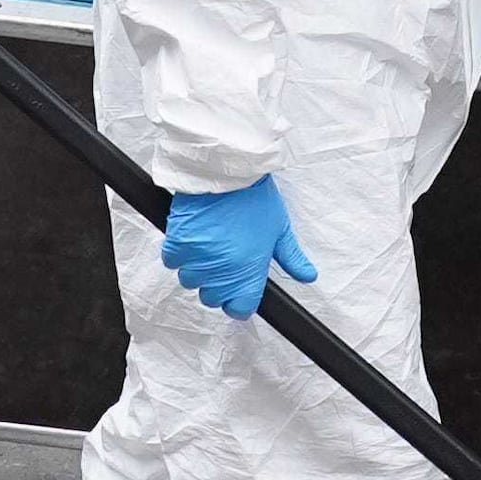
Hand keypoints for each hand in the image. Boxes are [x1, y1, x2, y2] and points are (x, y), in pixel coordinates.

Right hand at [159, 175, 315, 320]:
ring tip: (208, 246)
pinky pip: (173, 261)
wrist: (226, 170)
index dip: (239, 301)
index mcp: (249, 271)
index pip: (239, 309)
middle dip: (217, 284)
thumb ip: (292, 258)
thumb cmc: (255, 198)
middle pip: (212, 298)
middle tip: (224, 260)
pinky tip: (193, 237)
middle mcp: (222, 271)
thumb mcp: (280, 229)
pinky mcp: (178, 243)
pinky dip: (179, 253)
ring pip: (190, 280)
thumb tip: (307, 277)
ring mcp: (198, 259)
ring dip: (197, 269)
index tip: (238, 289)